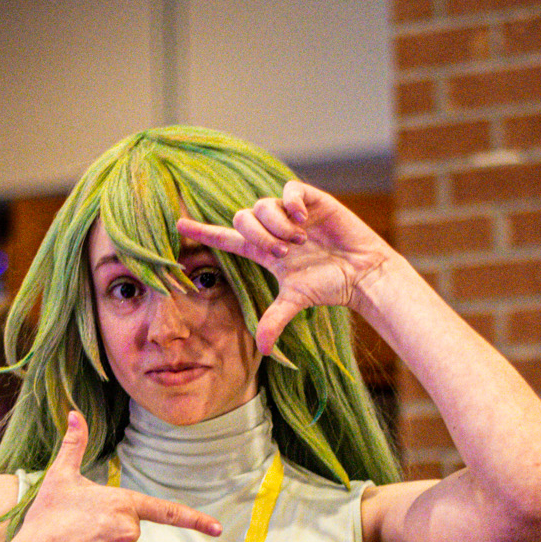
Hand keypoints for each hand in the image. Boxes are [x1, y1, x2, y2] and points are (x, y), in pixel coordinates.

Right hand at [14, 410, 220, 541]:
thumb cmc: (46, 519)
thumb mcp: (59, 478)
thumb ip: (73, 446)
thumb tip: (75, 413)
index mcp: (122, 503)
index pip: (166, 511)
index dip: (195, 519)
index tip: (218, 528)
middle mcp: (129, 530)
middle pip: (131, 532)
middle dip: (110, 532)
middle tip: (80, 531)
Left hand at [177, 180, 393, 357]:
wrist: (362, 273)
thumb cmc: (330, 285)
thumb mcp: (297, 301)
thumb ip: (274, 319)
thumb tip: (261, 350)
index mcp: (264, 250)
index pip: (227, 237)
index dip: (203, 232)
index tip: (178, 224)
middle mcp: (274, 228)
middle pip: (243, 217)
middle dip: (259, 236)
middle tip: (282, 254)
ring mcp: (292, 213)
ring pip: (264, 205)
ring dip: (276, 226)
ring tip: (298, 241)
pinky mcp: (311, 200)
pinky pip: (288, 192)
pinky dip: (291, 205)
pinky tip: (304, 221)